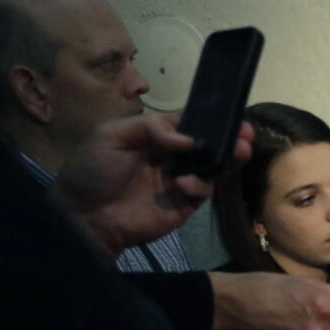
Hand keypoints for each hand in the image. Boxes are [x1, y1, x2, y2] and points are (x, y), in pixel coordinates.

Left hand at [51, 113, 252, 256]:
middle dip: (229, 137)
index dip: (209, 117)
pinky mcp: (184, 204)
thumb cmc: (92, 171)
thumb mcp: (111, 135)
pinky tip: (182, 185)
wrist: (84, 216)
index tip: (230, 114)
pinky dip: (198, 185)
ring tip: (239, 151)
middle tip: (246, 134)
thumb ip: (150, 127)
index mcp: (154, 136)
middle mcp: (171, 156)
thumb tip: (188, 139)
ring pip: (212, 166)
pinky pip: (202, 190)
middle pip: (207, 143)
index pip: (187, 122)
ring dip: (227, 158)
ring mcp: (179, 180)